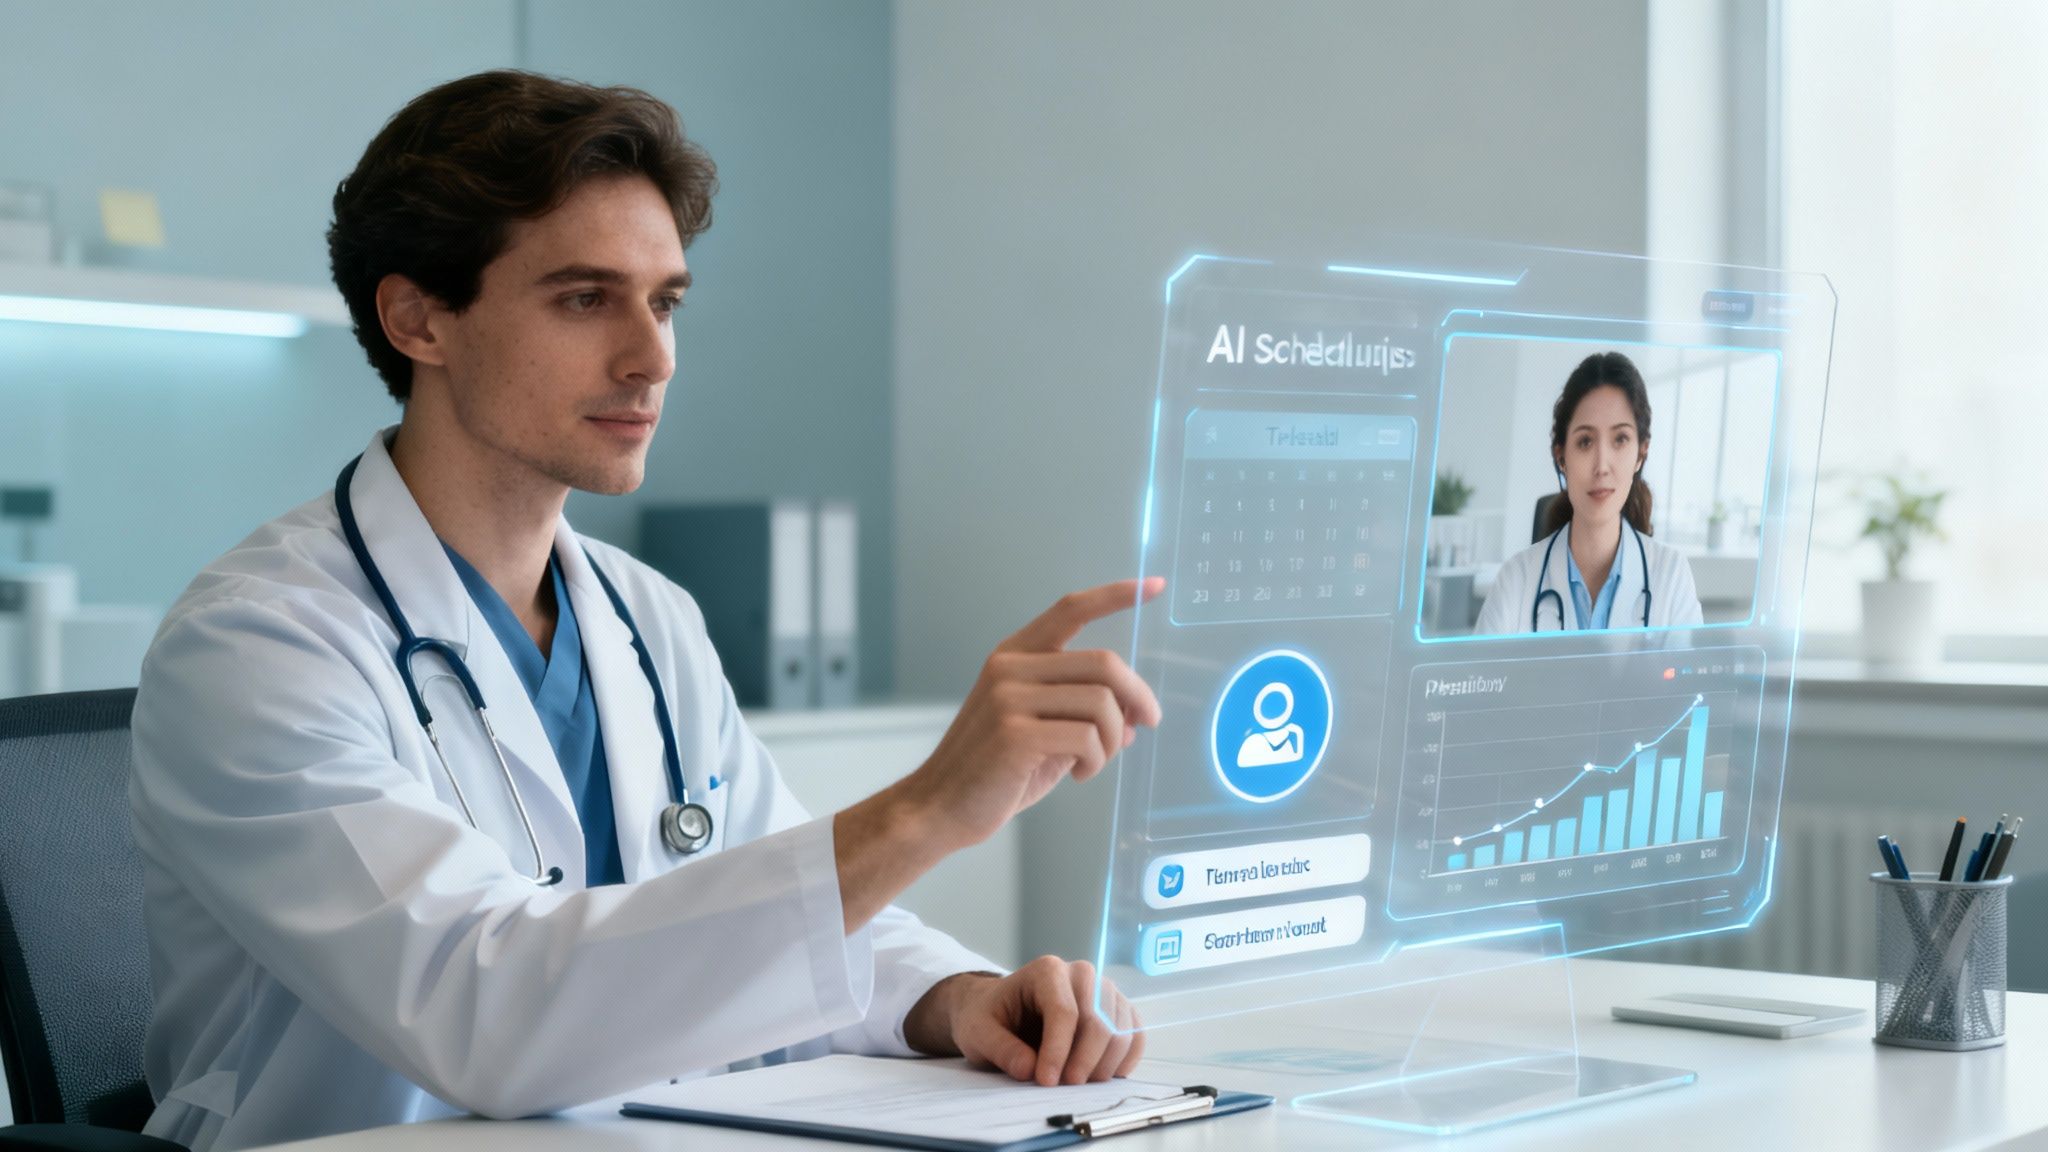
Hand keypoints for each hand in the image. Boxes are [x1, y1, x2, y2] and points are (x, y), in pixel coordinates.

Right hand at [899, 578, 1164, 852]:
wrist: (939, 807)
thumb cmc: (993, 771)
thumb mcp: (1040, 730)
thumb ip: (1082, 714)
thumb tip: (1136, 718)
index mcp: (1015, 656)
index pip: (1071, 610)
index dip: (1116, 595)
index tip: (1156, 586)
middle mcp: (1010, 668)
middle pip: (1104, 664)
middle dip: (1137, 696)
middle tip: (1148, 723)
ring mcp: (1009, 699)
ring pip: (1101, 704)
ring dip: (1114, 740)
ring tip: (1094, 761)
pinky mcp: (1015, 734)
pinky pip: (1087, 738)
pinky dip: (1097, 761)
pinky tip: (1079, 774)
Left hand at [910, 959, 1145, 1084]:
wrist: (1001, 1010)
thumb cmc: (991, 1017)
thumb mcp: (978, 1032)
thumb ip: (1001, 1049)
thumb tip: (1029, 1070)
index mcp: (1046, 971)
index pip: (1064, 1012)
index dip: (1058, 1051)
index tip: (1046, 1082)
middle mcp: (1081, 974)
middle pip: (1098, 1021)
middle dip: (1083, 1061)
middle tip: (1064, 1088)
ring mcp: (1104, 990)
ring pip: (1121, 1030)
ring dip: (1104, 1065)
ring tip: (1078, 1085)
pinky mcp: (1117, 1010)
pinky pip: (1135, 1034)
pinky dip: (1125, 1059)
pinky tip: (1104, 1076)